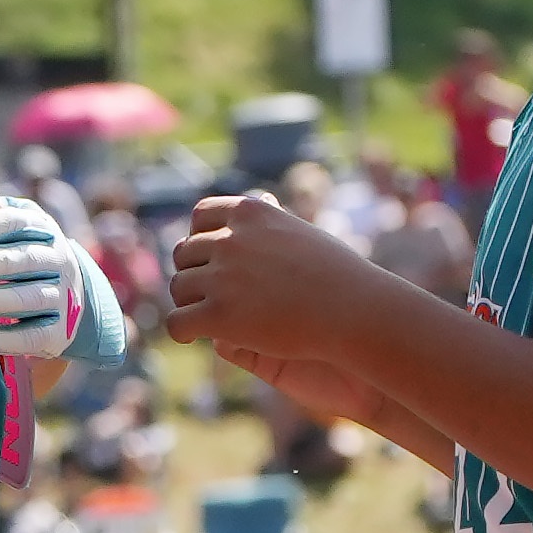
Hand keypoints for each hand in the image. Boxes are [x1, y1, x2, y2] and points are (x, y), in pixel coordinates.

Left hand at [0, 173, 95, 353]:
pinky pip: (35, 336)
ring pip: (28, 298)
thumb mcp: (11, 226)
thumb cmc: (21, 254)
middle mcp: (58, 261)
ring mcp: (61, 298)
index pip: (18, 222)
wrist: (66, 300)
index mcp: (44, 230)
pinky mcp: (58, 333)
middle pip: (22, 260)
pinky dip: (10, 339)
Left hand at [159, 184, 372, 376]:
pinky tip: (195, 335)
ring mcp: (222, 277)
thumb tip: (262, 197)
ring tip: (209, 317)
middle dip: (194, 273)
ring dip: (189, 302)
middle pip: (185, 253)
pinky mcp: (219, 315)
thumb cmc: (336, 276)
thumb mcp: (301, 233)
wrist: (355, 312)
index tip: (213, 261)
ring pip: (179, 287)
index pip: (201, 217)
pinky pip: (177, 323)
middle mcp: (231, 239)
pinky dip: (182, 330)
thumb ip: (273, 220)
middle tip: (210, 295)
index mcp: (249, 212)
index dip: (201, 240)